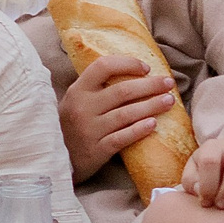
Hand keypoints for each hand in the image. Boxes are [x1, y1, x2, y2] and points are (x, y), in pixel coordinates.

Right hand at [59, 52, 178, 180]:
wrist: (54, 158)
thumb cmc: (70, 125)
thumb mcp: (74, 101)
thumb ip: (94, 87)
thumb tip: (130, 70)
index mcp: (78, 90)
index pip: (103, 67)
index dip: (127, 64)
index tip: (146, 68)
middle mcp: (83, 107)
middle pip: (122, 91)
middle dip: (150, 86)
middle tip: (169, 83)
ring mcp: (89, 130)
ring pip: (126, 114)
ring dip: (151, 106)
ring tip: (169, 101)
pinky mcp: (96, 151)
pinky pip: (122, 138)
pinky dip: (139, 130)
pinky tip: (153, 124)